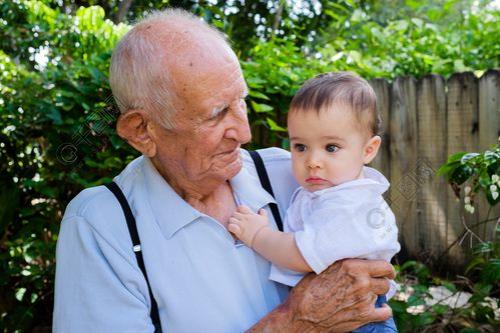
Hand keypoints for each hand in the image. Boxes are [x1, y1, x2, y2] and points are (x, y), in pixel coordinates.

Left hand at [228, 205, 269, 246]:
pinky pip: (230, 226)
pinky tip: (233, 230)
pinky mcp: (238, 231)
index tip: (241, 214)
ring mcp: (241, 224)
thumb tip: (261, 209)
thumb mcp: (265, 218)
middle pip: (234, 214)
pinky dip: (231, 228)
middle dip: (235, 217)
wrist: (262, 237)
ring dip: (232, 222)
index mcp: (250, 214)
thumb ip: (263, 213)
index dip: (239, 210)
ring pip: (231, 219)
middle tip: (237, 222)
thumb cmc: (263, 228)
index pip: (241, 207)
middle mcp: (244, 218)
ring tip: (234, 226)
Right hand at [248, 258, 395, 331]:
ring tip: (369, 294)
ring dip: (377, 293)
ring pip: (383, 294)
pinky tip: (378, 307)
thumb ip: (342, 263)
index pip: (384, 265)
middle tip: (375, 282)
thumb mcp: (323, 268)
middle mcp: (361, 282)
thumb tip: (352, 258)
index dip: (386, 269)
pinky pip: (385, 312)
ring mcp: (364, 300)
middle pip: (385, 281)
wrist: (302, 315)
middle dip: (381, 281)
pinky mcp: (364, 316)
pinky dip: (383, 310)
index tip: (385, 271)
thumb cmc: (308, 290)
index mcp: (352, 266)